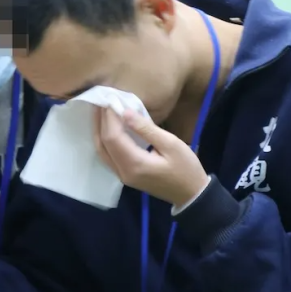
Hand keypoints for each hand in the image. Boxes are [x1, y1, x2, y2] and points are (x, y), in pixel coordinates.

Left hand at [94, 107, 209, 207]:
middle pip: (103, 143)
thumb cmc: (186, 168)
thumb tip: (125, 112)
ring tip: (101, 110)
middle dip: (100, 121)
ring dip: (99, 130)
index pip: (112, 137)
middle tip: (101, 99)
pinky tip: (107, 127)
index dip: (108, 117)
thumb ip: (146, 129)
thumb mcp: (171, 144)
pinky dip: (105, 139)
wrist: (191, 194)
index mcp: (135, 164)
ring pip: (102, 150)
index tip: (110, 97)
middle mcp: (123, 172)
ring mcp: (122, 176)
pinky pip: (107, 155)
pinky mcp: (125, 176)